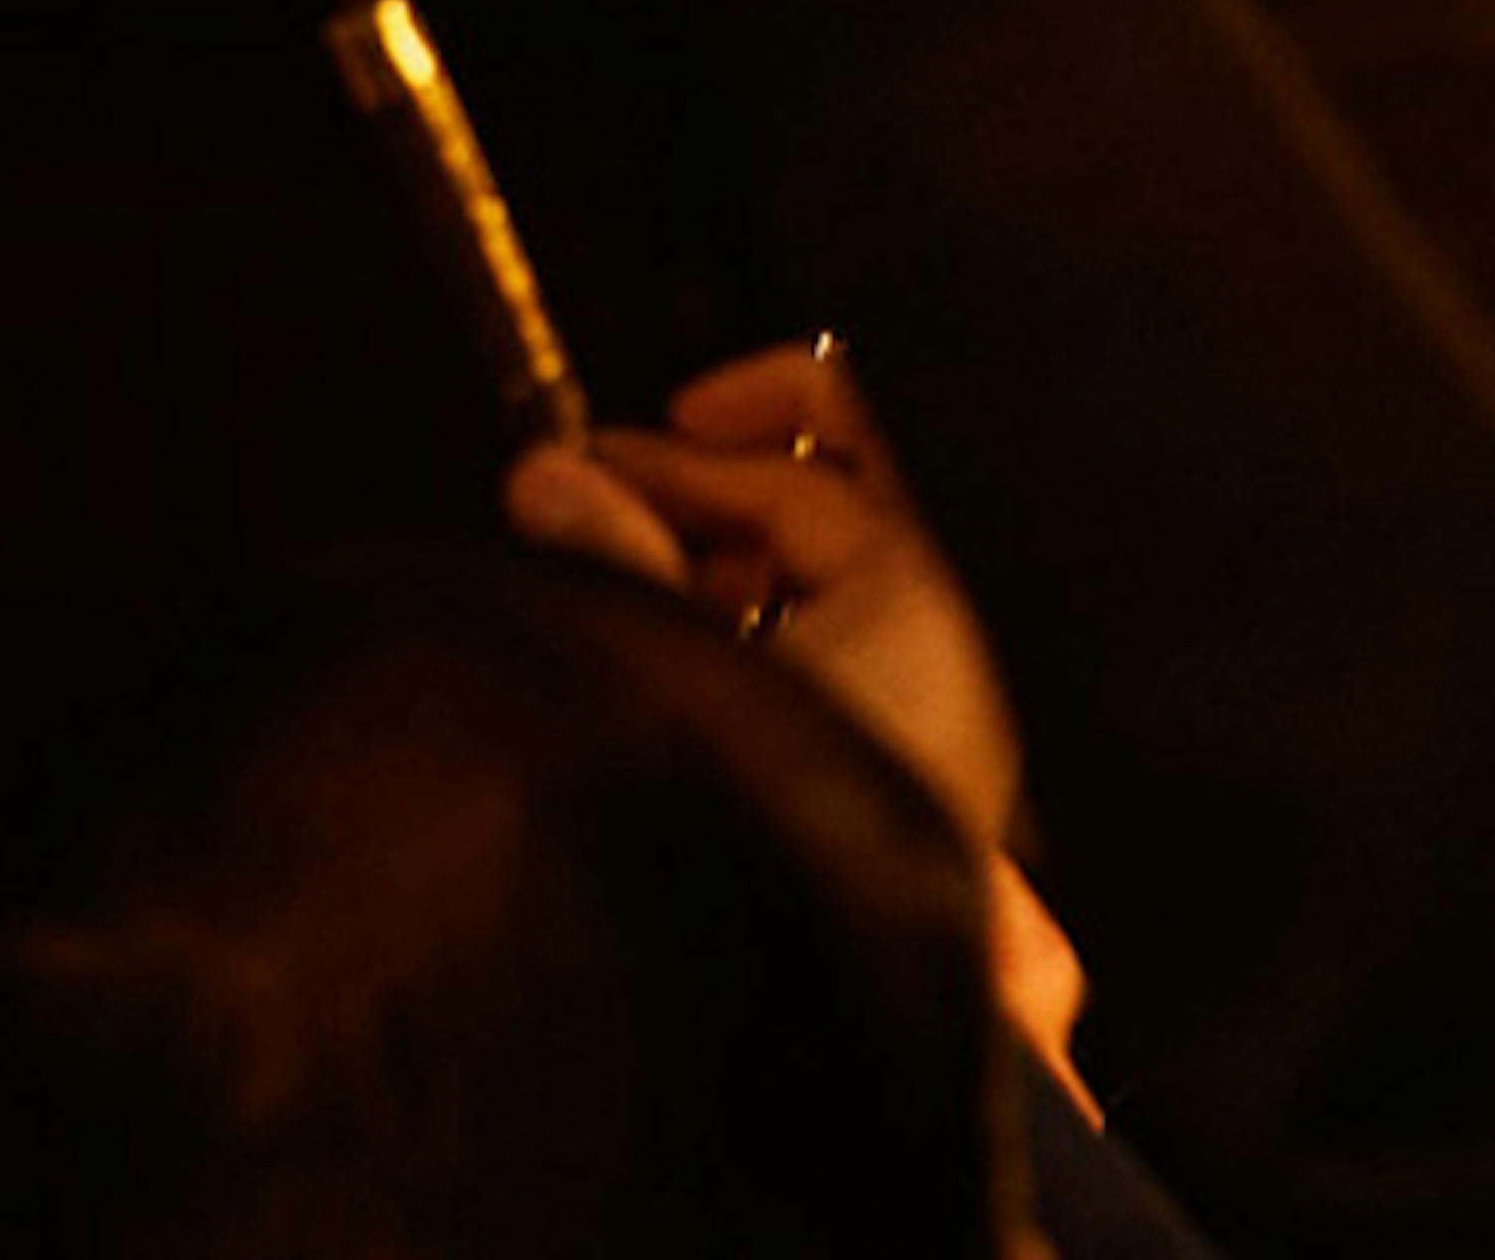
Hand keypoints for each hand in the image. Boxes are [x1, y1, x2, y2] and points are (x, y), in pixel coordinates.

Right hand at [507, 336, 1025, 852]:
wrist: (787, 1040)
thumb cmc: (747, 837)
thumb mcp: (669, 663)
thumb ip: (611, 555)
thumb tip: (548, 475)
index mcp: (924, 607)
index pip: (808, 483)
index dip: (690, 459)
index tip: (594, 455)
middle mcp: (946, 662)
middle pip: (845, 526)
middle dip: (726, 497)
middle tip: (618, 493)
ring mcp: (925, 739)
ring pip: (833, 607)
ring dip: (725, 578)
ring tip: (619, 582)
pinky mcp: (887, 810)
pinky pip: (830, 685)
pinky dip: (748, 654)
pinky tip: (664, 669)